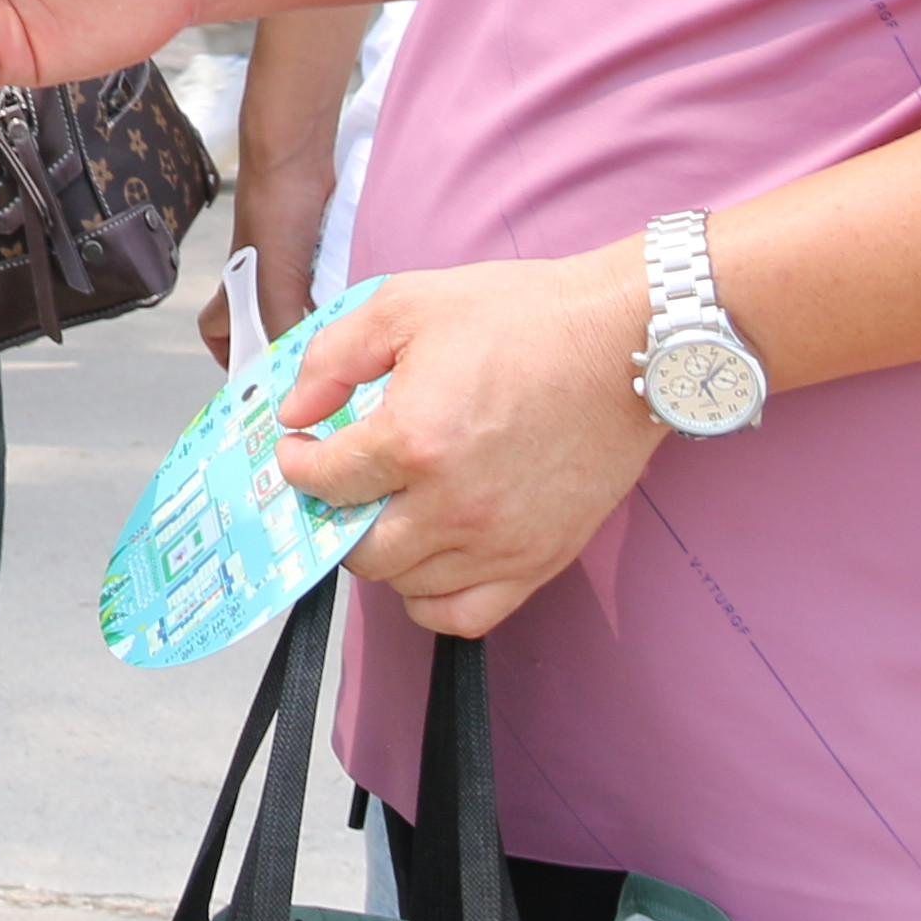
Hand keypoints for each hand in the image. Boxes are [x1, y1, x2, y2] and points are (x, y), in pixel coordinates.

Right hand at [203, 145, 332, 365]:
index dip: (233, 361)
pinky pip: (322, 287)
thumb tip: (288, 365)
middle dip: (281, 346)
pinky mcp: (313, 252)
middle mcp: (258, 284)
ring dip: (312, 322)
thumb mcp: (275, 280)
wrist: (297, 160)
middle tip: (305, 367)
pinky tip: (350, 306)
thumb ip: (279, 323)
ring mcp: (286, 268)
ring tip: (334, 338)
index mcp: (234, 292)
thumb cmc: (271, 209)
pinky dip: (333, 298)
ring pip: (297, 309)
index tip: (257, 386)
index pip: (220, 337)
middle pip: (261, 328)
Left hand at [270, 246, 664, 636]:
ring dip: (383, 555)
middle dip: (334, 516)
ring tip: (387, 513)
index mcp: (412, 439)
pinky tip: (428, 561)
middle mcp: (452, 504)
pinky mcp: (540, 560)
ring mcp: (499, 541)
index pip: (325, 480)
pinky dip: (433, 600)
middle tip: (341, 485)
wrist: (625, 343)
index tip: (301, 449)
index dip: (298, 464)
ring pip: (407, 586)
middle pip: (358, 549)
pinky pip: (465, 616)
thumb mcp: (406, 305)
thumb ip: (333, 358)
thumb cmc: (524, 318)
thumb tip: (295, 410)